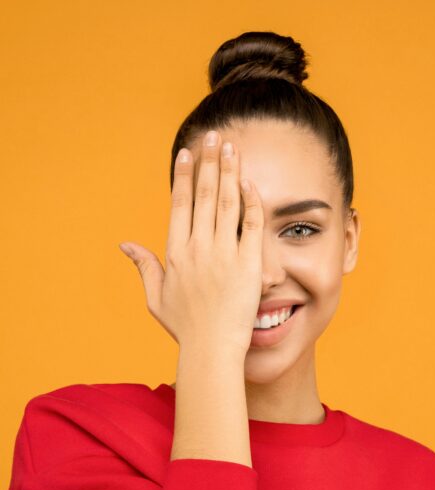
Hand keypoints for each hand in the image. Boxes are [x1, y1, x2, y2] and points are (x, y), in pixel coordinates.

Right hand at [119, 130, 263, 357]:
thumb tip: (125, 245)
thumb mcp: (157, 297)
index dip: (184, 176)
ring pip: (226, 203)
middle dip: (208, 163)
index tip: (188, 154)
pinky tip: (250, 182)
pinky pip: (251, 225)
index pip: (180, 204)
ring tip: (232, 148)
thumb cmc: (186, 327)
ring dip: (229, 172)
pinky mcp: (248, 264)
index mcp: (176, 253)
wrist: (212, 349)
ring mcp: (224, 255)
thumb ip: (145, 267)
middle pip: (203, 195)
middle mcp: (198, 248)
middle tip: (213, 137)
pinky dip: (251, 202)